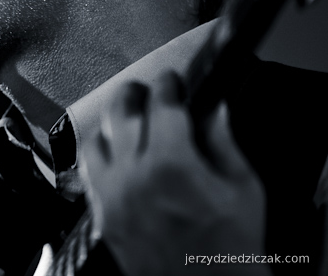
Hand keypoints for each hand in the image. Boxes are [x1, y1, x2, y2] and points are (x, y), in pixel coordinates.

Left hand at [79, 71, 269, 274]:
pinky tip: (112, 153)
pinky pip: (89, 174)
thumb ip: (223, 143)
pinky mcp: (102, 216)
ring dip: (111, 124)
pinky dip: (99, 157)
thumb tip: (213, 110)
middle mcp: (133, 176)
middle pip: (121, 113)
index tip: (171, 80)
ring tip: (126, 119)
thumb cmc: (230, 252)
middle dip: (134, 94)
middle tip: (144, 91)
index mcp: (171, 165)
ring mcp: (112, 197)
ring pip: (95, 141)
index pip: (161, 105)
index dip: (167, 85)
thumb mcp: (244, 190)